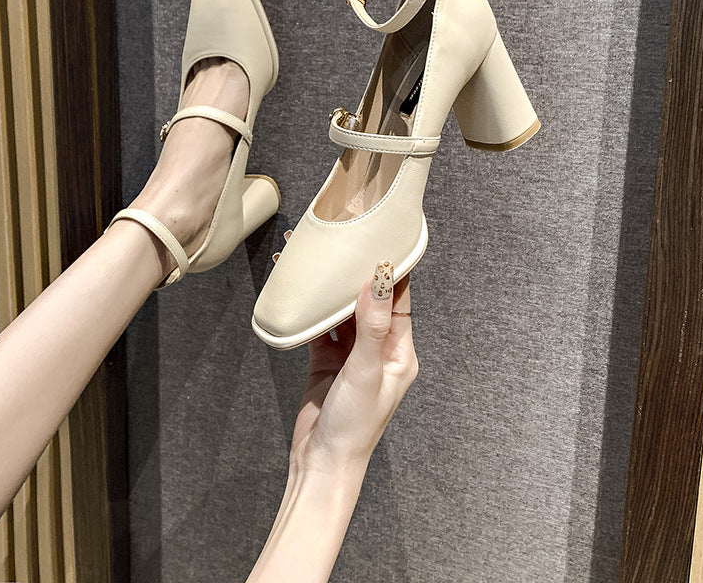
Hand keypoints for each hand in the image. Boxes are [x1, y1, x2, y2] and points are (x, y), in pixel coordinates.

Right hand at [246, 258, 416, 582]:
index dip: (391, 270)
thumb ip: (372, 325)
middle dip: (356, 274)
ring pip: (344, 312)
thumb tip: (378, 280)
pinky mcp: (326, 361)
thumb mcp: (366, 371)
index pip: (400, 300)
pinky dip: (313, 311)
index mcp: (400, 352)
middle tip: (343, 243)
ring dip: (332, 290)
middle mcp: (378, 350)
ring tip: (318, 261)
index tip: (381, 239)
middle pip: (369, 301)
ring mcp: (351, 355)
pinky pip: (321, 328)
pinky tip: (302, 291)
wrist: (321, 462)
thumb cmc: (355, 425)